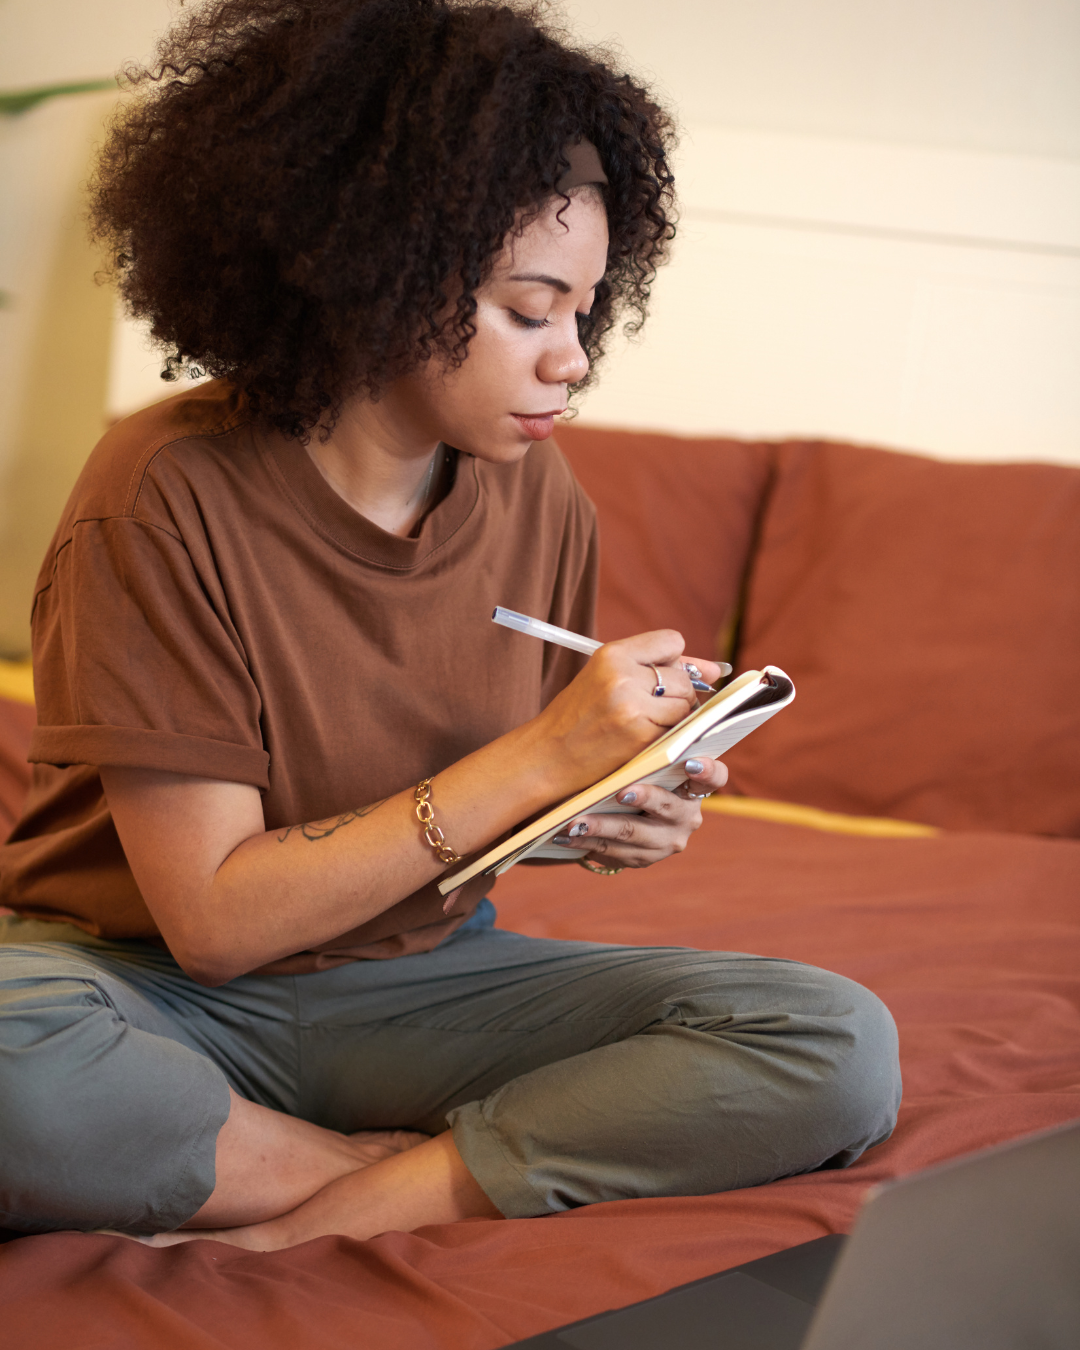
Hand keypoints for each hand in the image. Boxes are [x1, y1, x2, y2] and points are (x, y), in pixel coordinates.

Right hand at [529, 631, 724, 798]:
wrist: (546, 757)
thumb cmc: (577, 718)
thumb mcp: (606, 680)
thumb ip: (657, 668)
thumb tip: (716, 669)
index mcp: (612, 654)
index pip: (672, 641)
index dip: (674, 662)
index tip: (664, 679)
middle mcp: (622, 674)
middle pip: (683, 677)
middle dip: (678, 695)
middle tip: (649, 711)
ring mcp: (632, 706)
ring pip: (686, 704)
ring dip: (675, 718)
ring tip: (644, 726)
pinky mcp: (640, 735)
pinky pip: (678, 730)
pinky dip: (668, 737)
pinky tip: (643, 741)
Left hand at [551, 754, 728, 868]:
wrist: (622, 811)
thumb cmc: (636, 772)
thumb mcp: (648, 761)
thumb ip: (650, 749)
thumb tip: (632, 721)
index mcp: (695, 785)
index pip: (715, 777)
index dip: (708, 771)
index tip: (689, 762)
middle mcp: (688, 815)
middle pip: (667, 807)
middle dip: (643, 798)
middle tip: (621, 793)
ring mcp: (667, 840)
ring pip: (633, 833)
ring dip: (601, 827)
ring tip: (575, 822)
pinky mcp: (644, 858)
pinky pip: (613, 852)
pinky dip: (585, 842)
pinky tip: (563, 834)